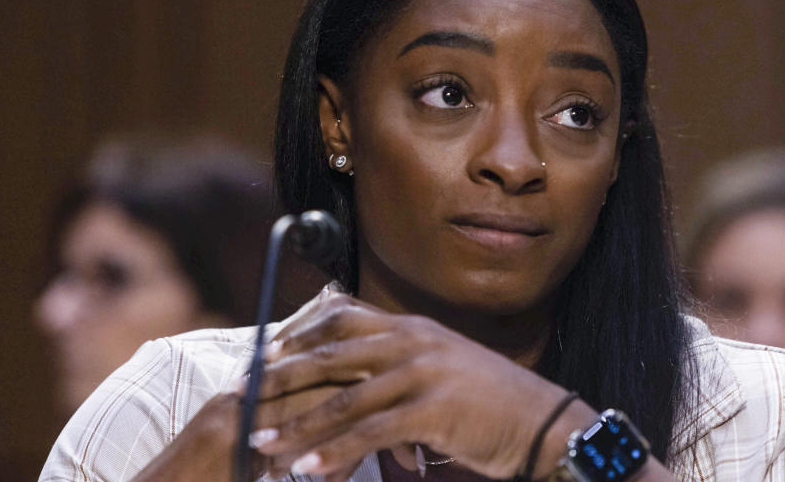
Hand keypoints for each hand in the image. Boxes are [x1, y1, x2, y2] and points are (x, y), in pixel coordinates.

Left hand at [248, 293, 597, 480]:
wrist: (542, 420)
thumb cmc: (489, 400)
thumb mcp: (443, 367)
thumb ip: (402, 366)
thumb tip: (359, 384)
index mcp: (413, 327)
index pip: (343, 318)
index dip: (299, 335)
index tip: (264, 355)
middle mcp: (413, 341)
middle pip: (330, 355)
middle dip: (281, 378)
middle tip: (242, 398)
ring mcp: (423, 372)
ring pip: (343, 400)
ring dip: (296, 425)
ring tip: (260, 443)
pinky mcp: (433, 409)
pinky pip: (370, 434)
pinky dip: (334, 453)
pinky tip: (309, 471)